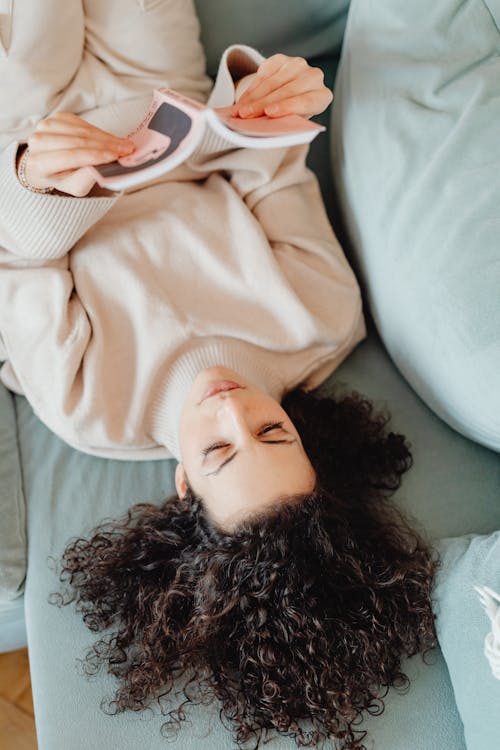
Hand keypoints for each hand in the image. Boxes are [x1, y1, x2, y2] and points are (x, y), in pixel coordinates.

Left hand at [20, 112, 134, 196]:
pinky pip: (82, 123)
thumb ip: (84, 180)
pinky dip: (99, 132)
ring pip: (82, 131)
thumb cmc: (64, 178)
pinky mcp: (56, 117)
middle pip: (77, 141)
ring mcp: (45, 126)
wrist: (50, 164)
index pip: (70, 156)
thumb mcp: (75, 187)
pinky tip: (111, 139)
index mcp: (38, 163)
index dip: (95, 155)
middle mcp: (37, 142)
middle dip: (106, 146)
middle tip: (127, 150)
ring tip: (123, 145)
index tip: (117, 157)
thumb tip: (99, 169)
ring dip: (106, 138)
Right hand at [233, 54, 332, 119]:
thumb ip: (284, 122)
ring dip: (254, 97)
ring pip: (272, 82)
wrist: (288, 97)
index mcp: (322, 97)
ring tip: (241, 109)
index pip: (306, 101)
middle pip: (286, 91)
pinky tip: (244, 99)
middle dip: (263, 104)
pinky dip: (252, 88)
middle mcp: (314, 77)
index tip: (269, 112)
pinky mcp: (282, 59)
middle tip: (246, 115)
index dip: (287, 106)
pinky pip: (264, 73)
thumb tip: (262, 125)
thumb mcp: (292, 122)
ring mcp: (298, 65)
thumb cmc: (292, 115)